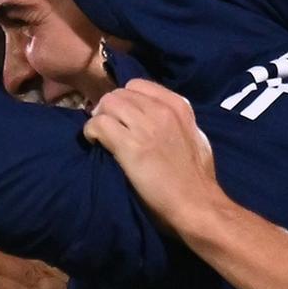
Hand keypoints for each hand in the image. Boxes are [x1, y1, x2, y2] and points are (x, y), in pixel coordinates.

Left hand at [83, 81, 227, 233]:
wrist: (196, 203)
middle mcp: (161, 109)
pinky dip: (91, 132)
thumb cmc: (196, 177)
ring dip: (98, 119)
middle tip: (105, 127)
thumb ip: (175, 121)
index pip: (138, 85)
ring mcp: (145, 125)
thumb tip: (156, 118)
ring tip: (99, 136)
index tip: (121, 116)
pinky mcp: (129, 145)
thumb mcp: (194, 135)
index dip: (124, 99)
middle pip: (119, 94)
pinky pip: (98, 125)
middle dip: (108, 109)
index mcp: (178, 105)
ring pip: (107, 105)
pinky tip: (94, 143)